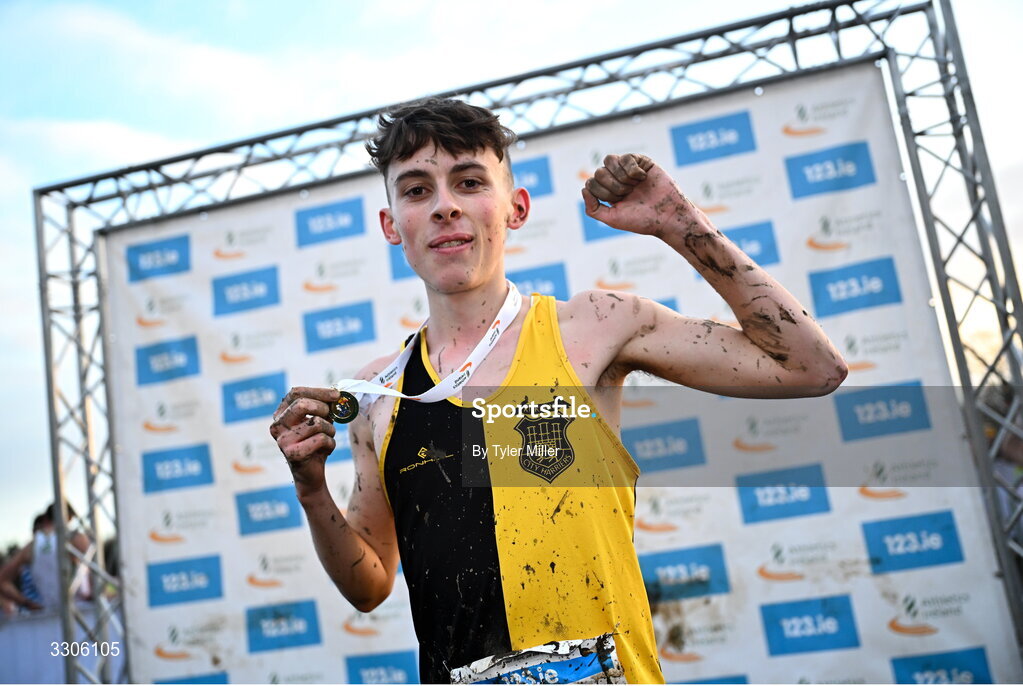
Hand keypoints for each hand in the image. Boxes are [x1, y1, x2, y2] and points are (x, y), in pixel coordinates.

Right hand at [269, 386, 338, 498]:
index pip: (295, 393)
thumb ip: (324, 407)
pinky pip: (321, 439)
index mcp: (280, 414)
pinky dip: (331, 443)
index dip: (318, 391)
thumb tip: (337, 394)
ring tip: (328, 438)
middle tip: (332, 416)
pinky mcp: (292, 454)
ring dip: (331, 430)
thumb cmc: (316, 443)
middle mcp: (277, 426)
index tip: (336, 394)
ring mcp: (283, 440)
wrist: (312, 474)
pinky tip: (326, 450)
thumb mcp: (319, 421)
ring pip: (316, 422)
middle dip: (323, 408)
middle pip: (302, 404)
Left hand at [581, 153, 695, 236]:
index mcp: (607, 192)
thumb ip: (593, 209)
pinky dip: (633, 170)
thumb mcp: (612, 219)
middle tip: (628, 194)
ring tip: (634, 186)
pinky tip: (643, 178)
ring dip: (620, 176)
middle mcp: (616, 179)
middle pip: (599, 171)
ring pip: (609, 160)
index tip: (618, 202)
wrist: (667, 216)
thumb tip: (584, 189)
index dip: (602, 193)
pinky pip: (626, 157)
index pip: (591, 183)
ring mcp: (628, 169)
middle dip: (613, 186)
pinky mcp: (641, 161)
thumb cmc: (641, 220)